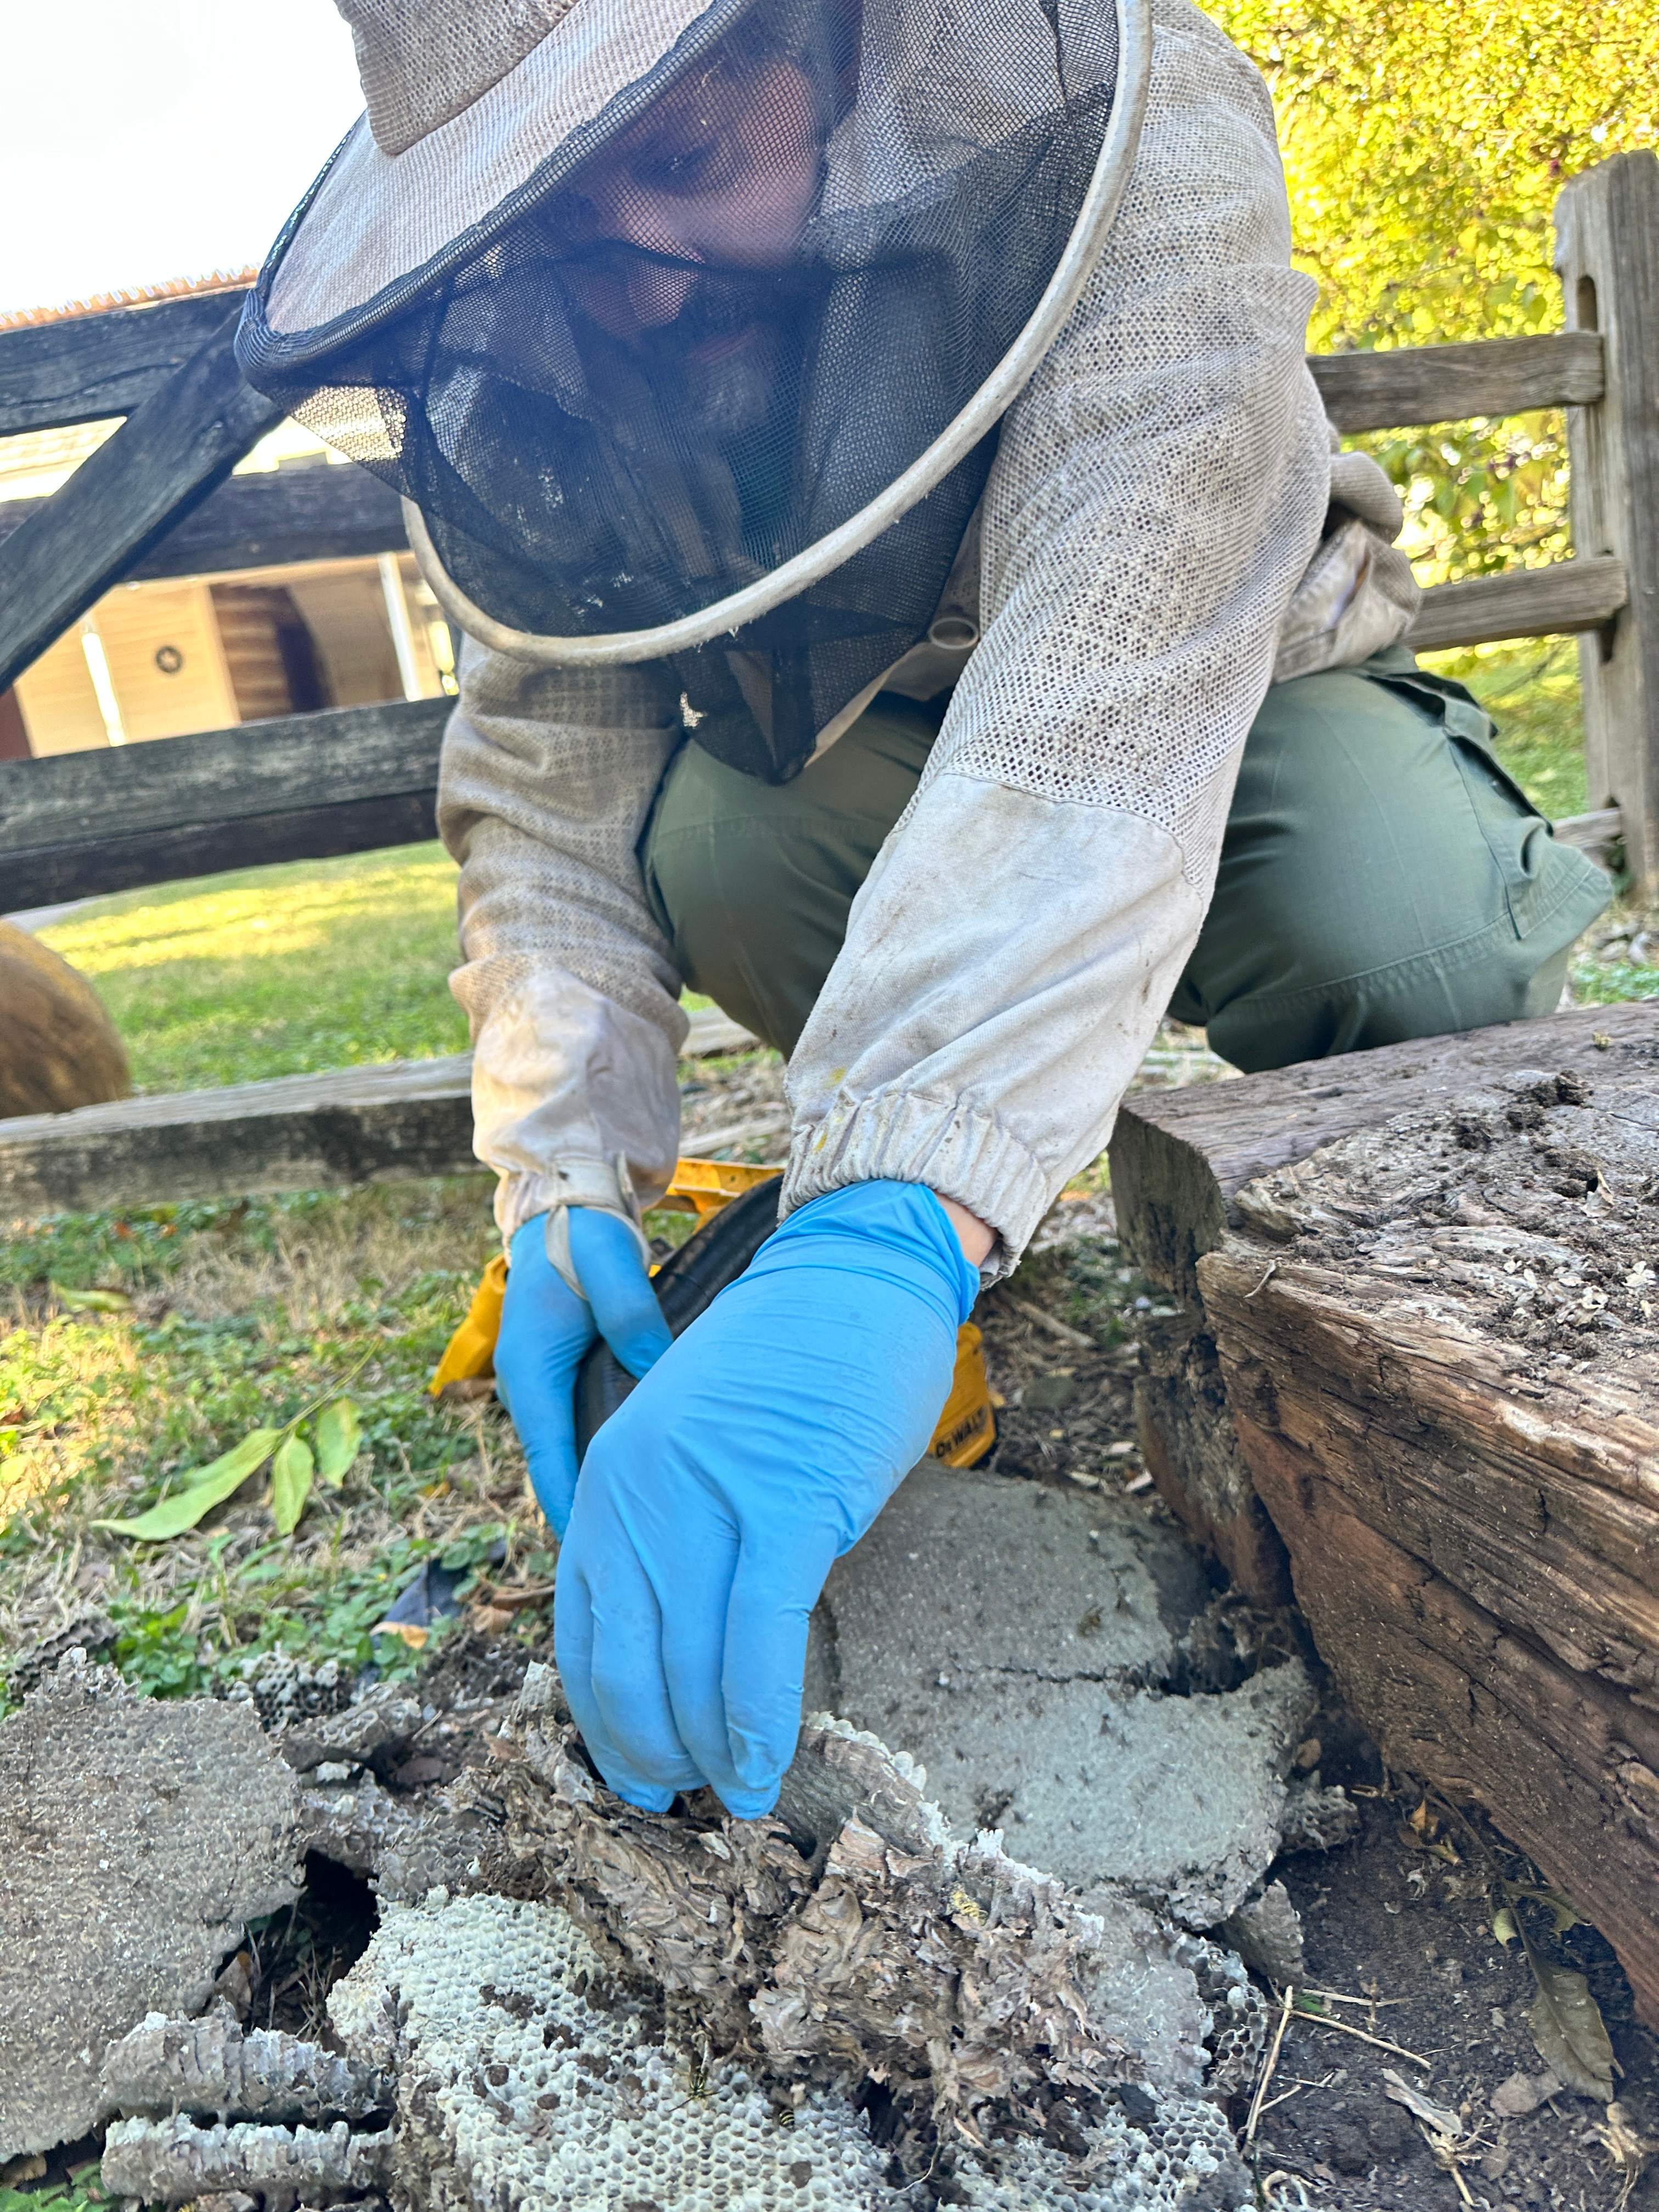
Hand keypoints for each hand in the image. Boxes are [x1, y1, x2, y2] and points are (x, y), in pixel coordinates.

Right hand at [493, 1209, 671, 1535]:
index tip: (592, 1554)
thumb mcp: (611, 1267)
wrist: (565, 1211)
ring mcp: (541, 1385)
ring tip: (639, 1533)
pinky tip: (637, 1480)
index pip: (547, 1456)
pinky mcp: (560, 1378)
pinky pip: (575, 1431)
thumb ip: (632, 1315)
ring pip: (567, 1451)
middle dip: (587, 1511)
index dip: (569, 1506)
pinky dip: (598, 1458)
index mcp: (530, 1370)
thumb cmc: (584, 1238)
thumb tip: (656, 1365)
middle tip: (630, 1559)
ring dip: (594, 1487)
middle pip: (557, 1466)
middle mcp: (528, 1386)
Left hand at [553, 1180, 979, 1816]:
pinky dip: (757, 1716)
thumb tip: (677, 1645)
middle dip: (648, 1753)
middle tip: (682, 1801)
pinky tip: (766, 1764)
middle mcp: (636, 1493)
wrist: (850, 1277)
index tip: (631, 1775)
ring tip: (734, 1799)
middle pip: (624, 1665)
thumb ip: (666, 1529)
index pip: (582, 1633)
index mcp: (605, 1481)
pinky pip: (758, 1635)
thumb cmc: (782, 1369)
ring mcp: (708, 1497)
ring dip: (705, 1752)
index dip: (603, 1721)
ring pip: (686, 1663)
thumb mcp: (686, 1444)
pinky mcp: (786, 1501)